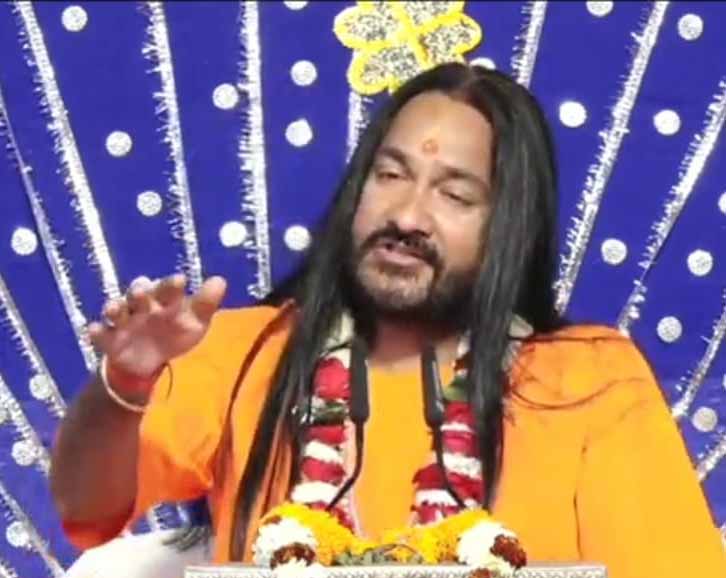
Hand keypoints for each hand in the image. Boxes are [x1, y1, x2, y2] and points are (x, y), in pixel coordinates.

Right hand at [88, 274, 226, 393]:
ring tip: (114, 309)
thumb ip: (205, 304)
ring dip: (114, 307)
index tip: (179, 280)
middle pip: (137, 293)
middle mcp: (141, 305)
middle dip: (139, 291)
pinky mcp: (109, 339)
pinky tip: (94, 330)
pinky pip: (99, 333)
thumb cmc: (174, 332)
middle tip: (143, 293)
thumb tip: (220, 280)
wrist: (149, 361)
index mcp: (164, 299)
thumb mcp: (194, 322)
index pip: (166, 287)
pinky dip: (96, 332)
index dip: (171, 284)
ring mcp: (123, 321)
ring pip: (116, 310)